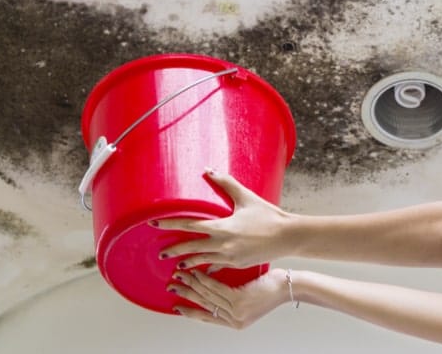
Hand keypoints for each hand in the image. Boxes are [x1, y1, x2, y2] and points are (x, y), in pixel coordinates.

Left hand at [153, 170, 294, 269]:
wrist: (288, 236)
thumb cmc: (268, 215)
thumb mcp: (246, 197)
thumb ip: (226, 183)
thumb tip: (208, 170)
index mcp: (223, 227)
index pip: (190, 226)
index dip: (170, 224)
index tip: (153, 224)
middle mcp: (223, 244)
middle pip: (191, 248)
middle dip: (173, 251)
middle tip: (160, 252)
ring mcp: (230, 257)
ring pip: (202, 261)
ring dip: (188, 263)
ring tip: (177, 266)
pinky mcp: (237, 264)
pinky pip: (217, 267)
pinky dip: (207, 269)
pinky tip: (201, 272)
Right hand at [168, 268, 289, 328]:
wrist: (288, 287)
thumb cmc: (271, 289)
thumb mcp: (248, 297)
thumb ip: (231, 298)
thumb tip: (211, 288)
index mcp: (235, 322)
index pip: (207, 318)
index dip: (190, 311)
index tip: (177, 306)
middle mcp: (234, 320)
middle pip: (203, 306)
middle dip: (186, 295)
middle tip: (172, 287)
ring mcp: (236, 311)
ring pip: (207, 296)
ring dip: (191, 284)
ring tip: (180, 275)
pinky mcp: (239, 300)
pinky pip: (216, 288)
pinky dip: (204, 278)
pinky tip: (196, 271)